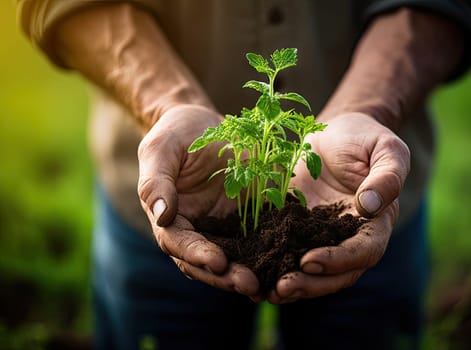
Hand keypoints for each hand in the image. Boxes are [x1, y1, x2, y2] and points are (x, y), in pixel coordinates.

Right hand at [137, 105, 259, 296]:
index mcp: (171, 217)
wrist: (204, 123)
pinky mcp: (246, 217)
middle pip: (206, 261)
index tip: (218, 262)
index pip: (179, 243)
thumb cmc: (177, 133)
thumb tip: (161, 215)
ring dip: (248, 272)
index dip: (197, 255)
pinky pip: (257, 238)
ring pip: (233, 257)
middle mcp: (197, 228)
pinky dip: (268, 253)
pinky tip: (284, 262)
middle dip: (227, 276)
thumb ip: (156, 181)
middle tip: (250, 284)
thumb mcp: (161, 149)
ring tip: (267, 284)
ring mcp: (223, 225)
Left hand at [268, 112, 409, 302]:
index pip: (363, 251)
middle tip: (282, 288)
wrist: (335, 132)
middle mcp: (348, 237)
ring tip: (264, 290)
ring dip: (289, 283)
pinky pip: (285, 249)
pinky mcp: (295, 227)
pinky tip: (250, 271)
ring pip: (309, 270)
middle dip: (310, 283)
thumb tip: (368, 206)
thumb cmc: (365, 138)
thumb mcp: (385, 149)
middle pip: (335, 272)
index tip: (310, 260)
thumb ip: (386, 177)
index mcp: (375, 223)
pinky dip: (270, 264)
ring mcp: (320, 235)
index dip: (339, 260)